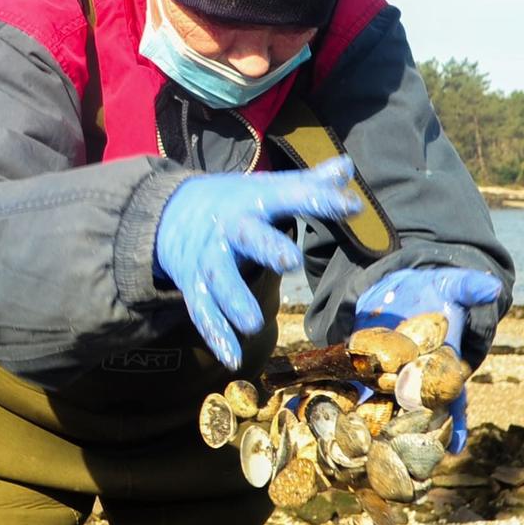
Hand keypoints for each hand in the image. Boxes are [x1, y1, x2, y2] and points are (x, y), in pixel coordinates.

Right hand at [156, 157, 359, 369]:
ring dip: (234, 302)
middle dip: (265, 247)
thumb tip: (346, 166)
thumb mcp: (267, 189)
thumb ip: (309, 184)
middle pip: (246, 236)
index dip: (320, 199)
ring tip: (254, 324)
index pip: (290, 195)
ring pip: (218, 280)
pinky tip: (232, 358)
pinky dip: (215, 335)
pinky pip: (203, 312)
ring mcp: (209, 260)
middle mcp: (229, 229)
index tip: (352, 206)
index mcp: (254, 201)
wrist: (171, 214)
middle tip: (289, 262)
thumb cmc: (237, 205)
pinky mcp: (195, 287)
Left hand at [355, 266, 504, 452]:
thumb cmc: (432, 290)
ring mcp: (388, 381)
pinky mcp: (363, 373)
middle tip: (411, 470)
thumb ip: (470, 287)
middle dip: (414, 438)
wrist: (396, 286)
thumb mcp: (451, 285)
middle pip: (417, 415)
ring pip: (386, 413)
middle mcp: (417, 381)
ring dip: (378, 434)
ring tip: (371, 461)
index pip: (452, 400)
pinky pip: (355, 396)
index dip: (455, 423)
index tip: (457, 447)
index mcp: (443, 366)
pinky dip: (347, 412)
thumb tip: (492, 287)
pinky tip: (335, 431)